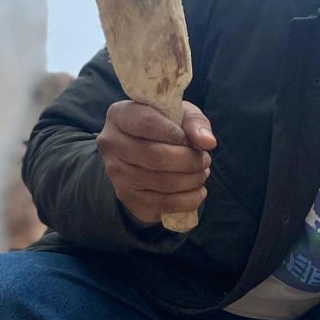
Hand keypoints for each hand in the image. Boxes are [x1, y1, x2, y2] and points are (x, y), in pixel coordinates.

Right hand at [97, 99, 215, 226]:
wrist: (144, 157)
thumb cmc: (165, 129)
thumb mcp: (180, 115)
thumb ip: (195, 122)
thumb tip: (207, 142)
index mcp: (119, 115)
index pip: (147, 122)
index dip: (175, 133)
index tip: (191, 139)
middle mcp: (111, 144)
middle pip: (156, 156)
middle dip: (189, 160)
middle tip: (205, 160)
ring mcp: (117, 174)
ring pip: (162, 182)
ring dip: (192, 180)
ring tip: (202, 174)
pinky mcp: (128, 198)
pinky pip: (164, 204)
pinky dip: (189, 200)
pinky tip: (197, 191)